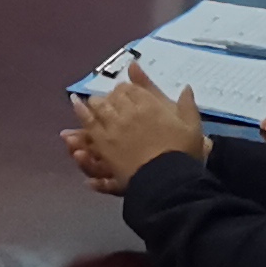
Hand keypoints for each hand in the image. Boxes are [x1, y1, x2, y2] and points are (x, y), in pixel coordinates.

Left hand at [67, 57, 208, 191]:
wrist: (167, 180)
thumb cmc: (183, 153)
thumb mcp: (191, 125)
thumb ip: (187, 104)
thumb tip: (187, 87)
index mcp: (149, 104)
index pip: (132, 88)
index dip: (128, 90)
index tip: (128, 92)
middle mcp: (128, 112)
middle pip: (113, 97)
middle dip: (111, 96)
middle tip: (109, 99)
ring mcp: (113, 128)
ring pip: (98, 108)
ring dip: (93, 104)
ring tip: (85, 102)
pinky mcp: (103, 146)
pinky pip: (88, 128)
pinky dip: (80, 117)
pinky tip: (74, 114)